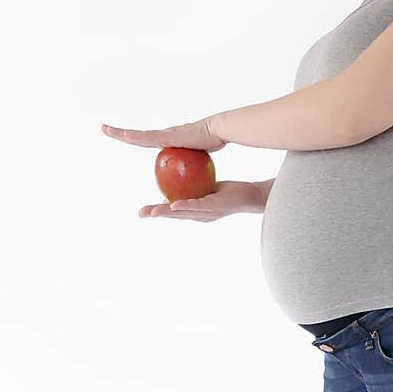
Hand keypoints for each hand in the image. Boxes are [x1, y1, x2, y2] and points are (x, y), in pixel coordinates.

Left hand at [101, 116, 226, 152]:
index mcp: (168, 141)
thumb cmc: (211, 142)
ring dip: (121, 133)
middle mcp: (163, 136)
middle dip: (121, 133)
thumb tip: (193, 170)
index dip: (135, 139)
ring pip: (138, 135)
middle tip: (104, 128)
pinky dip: (134, 136)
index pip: (147, 141)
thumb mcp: (197, 155)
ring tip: (105, 129)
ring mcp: (164, 135)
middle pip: (138, 136)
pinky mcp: (167, 136)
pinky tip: (123, 135)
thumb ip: (192, 160)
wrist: (217, 131)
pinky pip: (147, 137)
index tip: (124, 138)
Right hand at [138, 180, 262, 219]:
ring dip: (167, 214)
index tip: (142, 211)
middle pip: (174, 215)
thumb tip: (178, 175)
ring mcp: (208, 213)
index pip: (173, 211)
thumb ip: (193, 186)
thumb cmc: (229, 192)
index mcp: (196, 211)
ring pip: (183, 213)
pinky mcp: (216, 207)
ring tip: (152, 212)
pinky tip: (174, 205)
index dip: (157, 211)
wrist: (251, 196)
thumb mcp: (207, 188)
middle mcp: (200, 215)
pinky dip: (185, 206)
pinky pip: (198, 206)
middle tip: (140, 213)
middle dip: (156, 215)